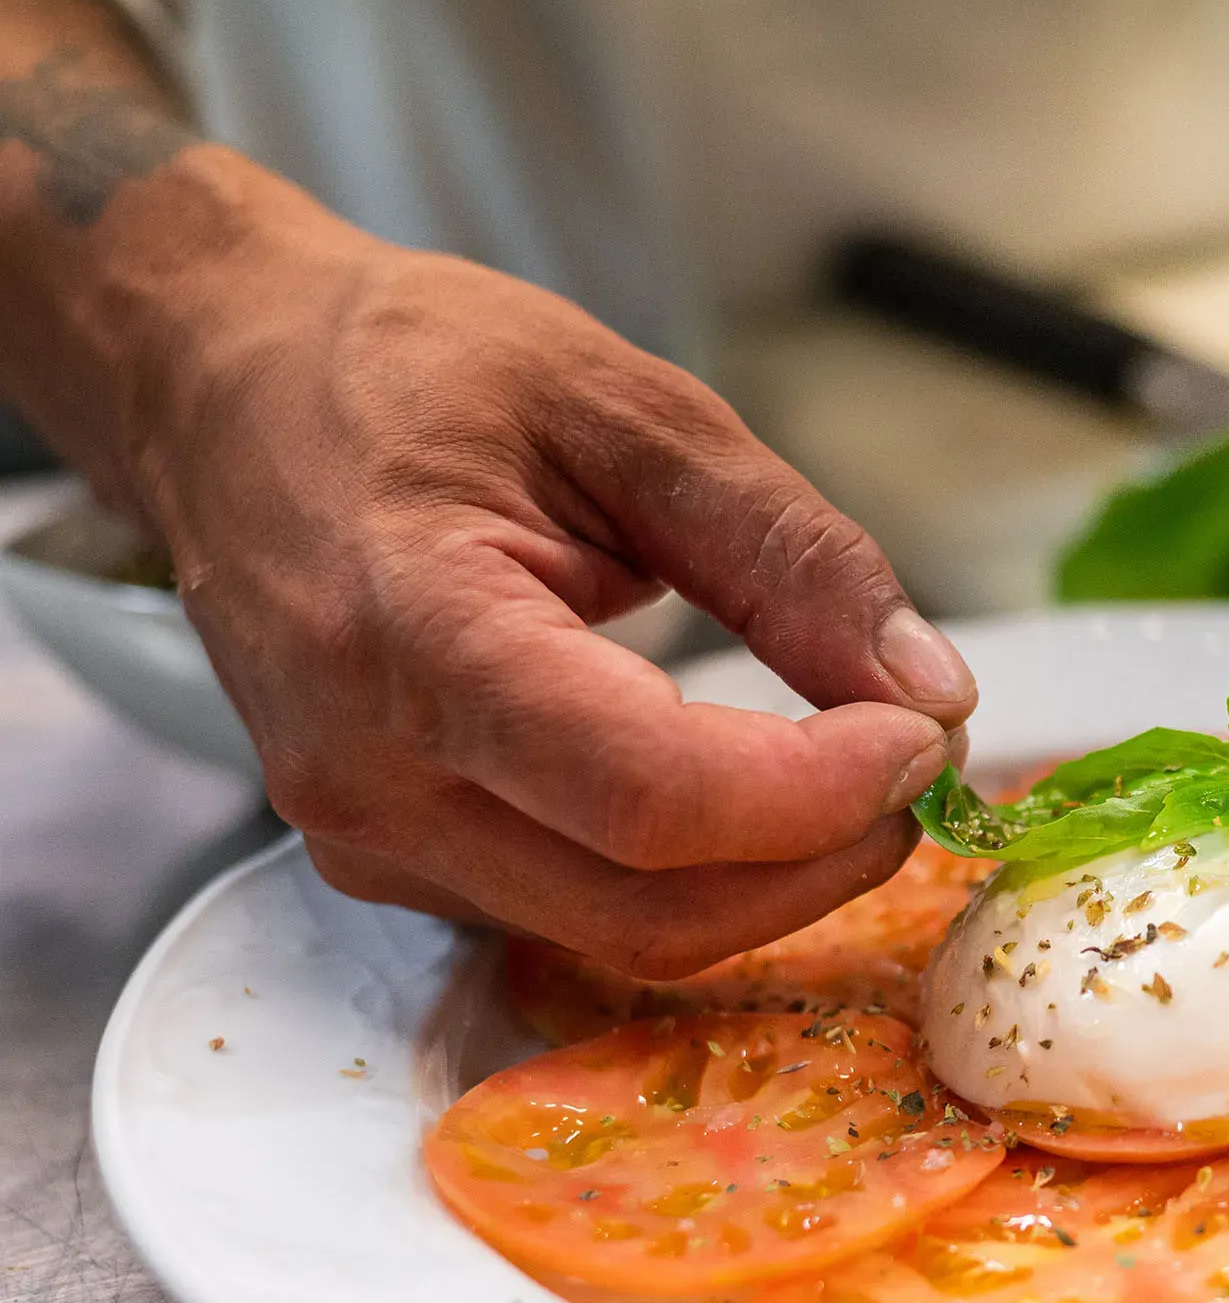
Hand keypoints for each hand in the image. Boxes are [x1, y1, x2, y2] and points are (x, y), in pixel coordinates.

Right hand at [120, 158, 975, 974]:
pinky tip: (744, 789)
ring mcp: (364, 834)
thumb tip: (927, 689)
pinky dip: (690, 873)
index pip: (650, 798)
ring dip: (768, 880)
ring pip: (619, 935)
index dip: (815, 796)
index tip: (919, 735)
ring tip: (847, 767)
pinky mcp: (385, 859)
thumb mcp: (631, 407)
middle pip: (648, 908)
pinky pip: (573, 913)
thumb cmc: (409, 368)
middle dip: (820, 859)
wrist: (228, 382)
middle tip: (914, 760)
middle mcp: (368, 772)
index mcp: (414, 634)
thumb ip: (789, 553)